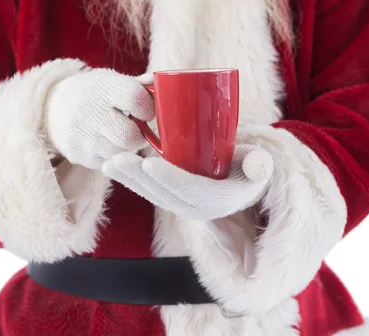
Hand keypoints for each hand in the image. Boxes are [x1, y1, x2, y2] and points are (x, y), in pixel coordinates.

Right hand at [44, 68, 154, 169]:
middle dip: (140, 135)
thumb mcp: (112, 81)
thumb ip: (141, 86)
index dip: (148, 107)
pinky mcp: (81, 157)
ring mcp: (83, 138)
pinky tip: (109, 144)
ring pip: (122, 153)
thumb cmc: (94, 94)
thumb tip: (168, 84)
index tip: (147, 111)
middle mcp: (90, 113)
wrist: (53, 109)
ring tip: (122, 136)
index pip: (135, 98)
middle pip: (130, 136)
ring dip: (129, 148)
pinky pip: (111, 163)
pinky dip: (116, 157)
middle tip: (137, 129)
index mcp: (103, 88)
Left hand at [102, 145, 273, 219]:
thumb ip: (259, 165)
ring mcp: (182, 206)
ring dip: (129, 180)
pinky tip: (113, 168)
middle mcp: (196, 208)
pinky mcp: (173, 199)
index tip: (148, 162)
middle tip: (116, 160)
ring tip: (108, 164)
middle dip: (138, 178)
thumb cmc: (250, 169)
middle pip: (163, 194)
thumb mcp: (260, 166)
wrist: (244, 184)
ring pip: (152, 195)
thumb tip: (258, 165)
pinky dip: (131, 181)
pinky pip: (150, 193)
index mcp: (217, 200)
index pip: (190, 190)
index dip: (169, 177)